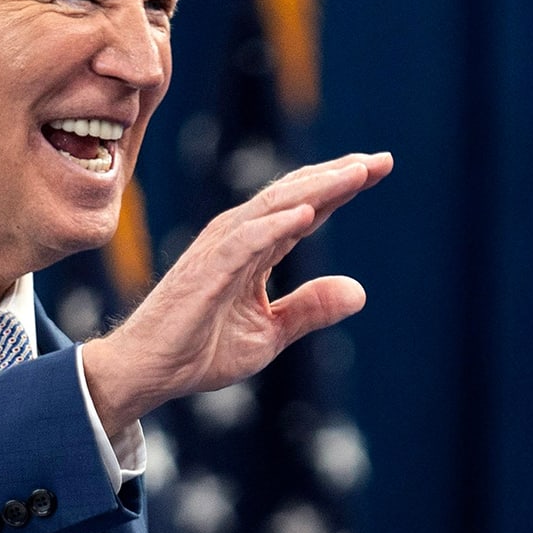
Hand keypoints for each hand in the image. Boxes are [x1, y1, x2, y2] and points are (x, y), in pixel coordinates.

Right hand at [80, 152, 390, 439]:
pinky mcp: (206, 271)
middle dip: (338, 175)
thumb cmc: (199, 348)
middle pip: (295, 195)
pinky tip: (308, 214)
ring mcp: (220, 250)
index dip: (342, 185)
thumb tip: (360, 292)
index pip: (305, 207)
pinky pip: (246, 242)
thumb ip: (310, 310)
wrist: (150, 372)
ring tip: (356, 174)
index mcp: (256, 249)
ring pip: (274, 207)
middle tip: (382, 160)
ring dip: (316, 189)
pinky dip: (277, 225)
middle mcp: (238, 238)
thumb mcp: (270, 335)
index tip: (382, 166)